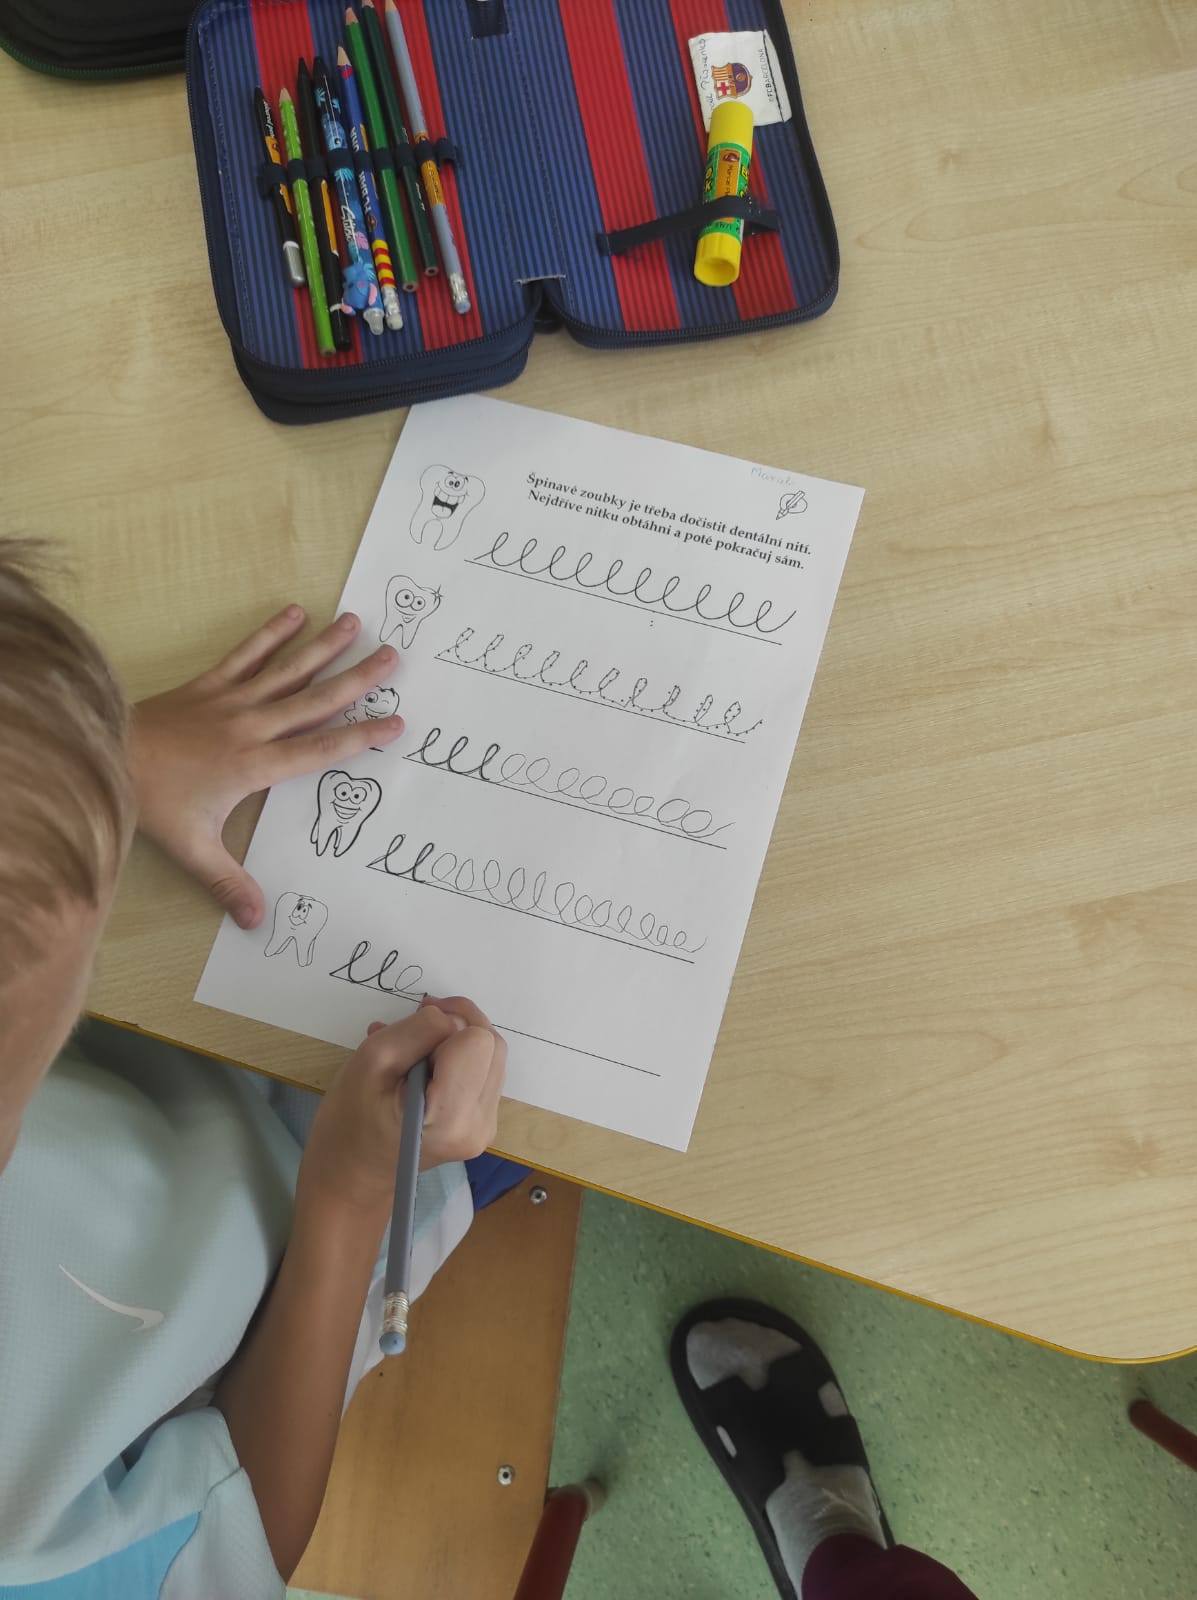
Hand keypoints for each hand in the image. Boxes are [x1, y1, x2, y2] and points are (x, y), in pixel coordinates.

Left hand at [131, 606, 401, 928]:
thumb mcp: (193, 848)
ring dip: (323, 646)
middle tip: (392, 657)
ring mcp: (230, 701)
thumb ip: (229, 883)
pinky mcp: (208, 685)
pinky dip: (270, 634)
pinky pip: (246, 654)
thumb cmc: (151, 801)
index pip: (320, 750)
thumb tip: (258, 921)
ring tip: (355, 622)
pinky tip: (294, 612)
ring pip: (287, 671)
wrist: (103, 755)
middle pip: (315, 700)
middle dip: (357, 679)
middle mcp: (250, 727)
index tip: (396, 723)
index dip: (361, 737)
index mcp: (255, 765)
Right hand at [298, 998, 506, 1221]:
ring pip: (490, 1056)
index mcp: (451, 1116)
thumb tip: (450, 1017)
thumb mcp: (371, 1062)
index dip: (447, 1024)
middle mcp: (479, 1125)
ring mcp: (484, 1129)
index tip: (413, 1028)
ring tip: (410, 1049)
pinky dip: (455, 1059)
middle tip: (413, 1028)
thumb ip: (417, 1032)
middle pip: (491, 1045)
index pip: (478, 1041)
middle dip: (456, 1026)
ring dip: (454, 1041)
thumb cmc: (349, 1124)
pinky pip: (482, 1073)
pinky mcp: (481, 1126)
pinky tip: (421, 1065)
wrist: (351, 1179)